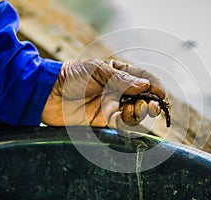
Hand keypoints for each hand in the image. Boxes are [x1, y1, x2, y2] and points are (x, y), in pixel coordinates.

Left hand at [41, 59, 165, 127]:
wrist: (49, 94)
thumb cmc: (72, 76)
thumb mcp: (98, 71)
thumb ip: (121, 80)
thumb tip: (144, 85)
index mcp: (119, 73)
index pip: (142, 78)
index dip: (153, 85)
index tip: (160, 92)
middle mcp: (119, 90)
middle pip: (143, 96)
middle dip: (152, 100)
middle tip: (156, 103)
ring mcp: (113, 105)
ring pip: (136, 110)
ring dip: (143, 110)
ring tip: (146, 108)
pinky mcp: (106, 119)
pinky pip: (123, 121)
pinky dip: (130, 119)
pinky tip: (131, 113)